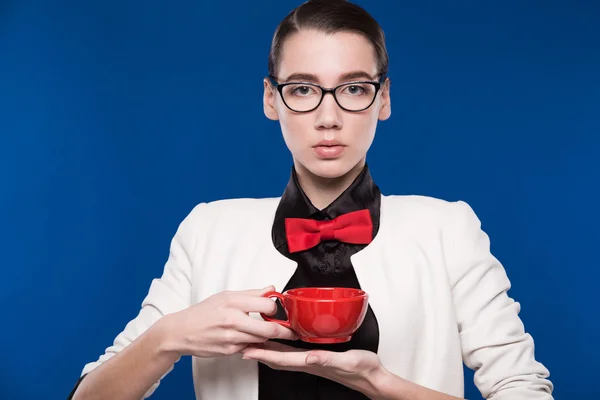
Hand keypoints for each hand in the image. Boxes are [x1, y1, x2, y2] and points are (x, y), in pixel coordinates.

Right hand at [162, 286, 298, 357]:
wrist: (180, 332)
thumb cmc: (203, 312)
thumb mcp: (225, 296)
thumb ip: (251, 293)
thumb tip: (271, 288)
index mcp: (233, 302)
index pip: (267, 305)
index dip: (275, 308)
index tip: (276, 310)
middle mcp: (233, 320)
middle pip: (270, 329)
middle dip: (284, 331)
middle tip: (290, 330)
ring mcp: (232, 337)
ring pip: (262, 340)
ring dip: (267, 337)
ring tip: (266, 331)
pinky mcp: (230, 350)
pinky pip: (250, 347)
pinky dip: (253, 344)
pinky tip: (247, 338)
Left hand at [240, 341, 386, 396]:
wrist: (372, 377)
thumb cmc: (362, 369)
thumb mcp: (347, 361)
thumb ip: (327, 359)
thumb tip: (310, 357)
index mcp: (313, 363)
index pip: (282, 358)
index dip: (264, 353)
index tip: (247, 348)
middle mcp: (309, 363)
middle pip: (277, 358)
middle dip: (258, 351)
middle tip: (241, 343)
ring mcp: (312, 362)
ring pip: (283, 356)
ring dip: (267, 349)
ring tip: (253, 341)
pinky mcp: (317, 358)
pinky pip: (293, 353)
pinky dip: (280, 347)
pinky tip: (279, 341)